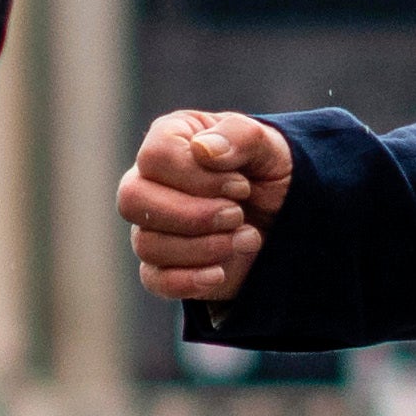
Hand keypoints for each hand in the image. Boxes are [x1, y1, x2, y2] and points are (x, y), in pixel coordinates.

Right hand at [122, 102, 295, 303]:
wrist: (282, 214)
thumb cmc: (268, 169)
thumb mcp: (268, 145)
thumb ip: (240, 135)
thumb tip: (203, 149)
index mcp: (170, 138)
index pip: (156, 156)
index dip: (199, 177)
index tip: (242, 186)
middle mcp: (148, 180)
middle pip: (132, 200)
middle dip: (193, 215)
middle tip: (237, 214)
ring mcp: (150, 224)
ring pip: (147, 244)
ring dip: (203, 247)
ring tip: (247, 238)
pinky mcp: (162, 264)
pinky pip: (154, 279)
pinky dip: (188, 280)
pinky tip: (220, 273)